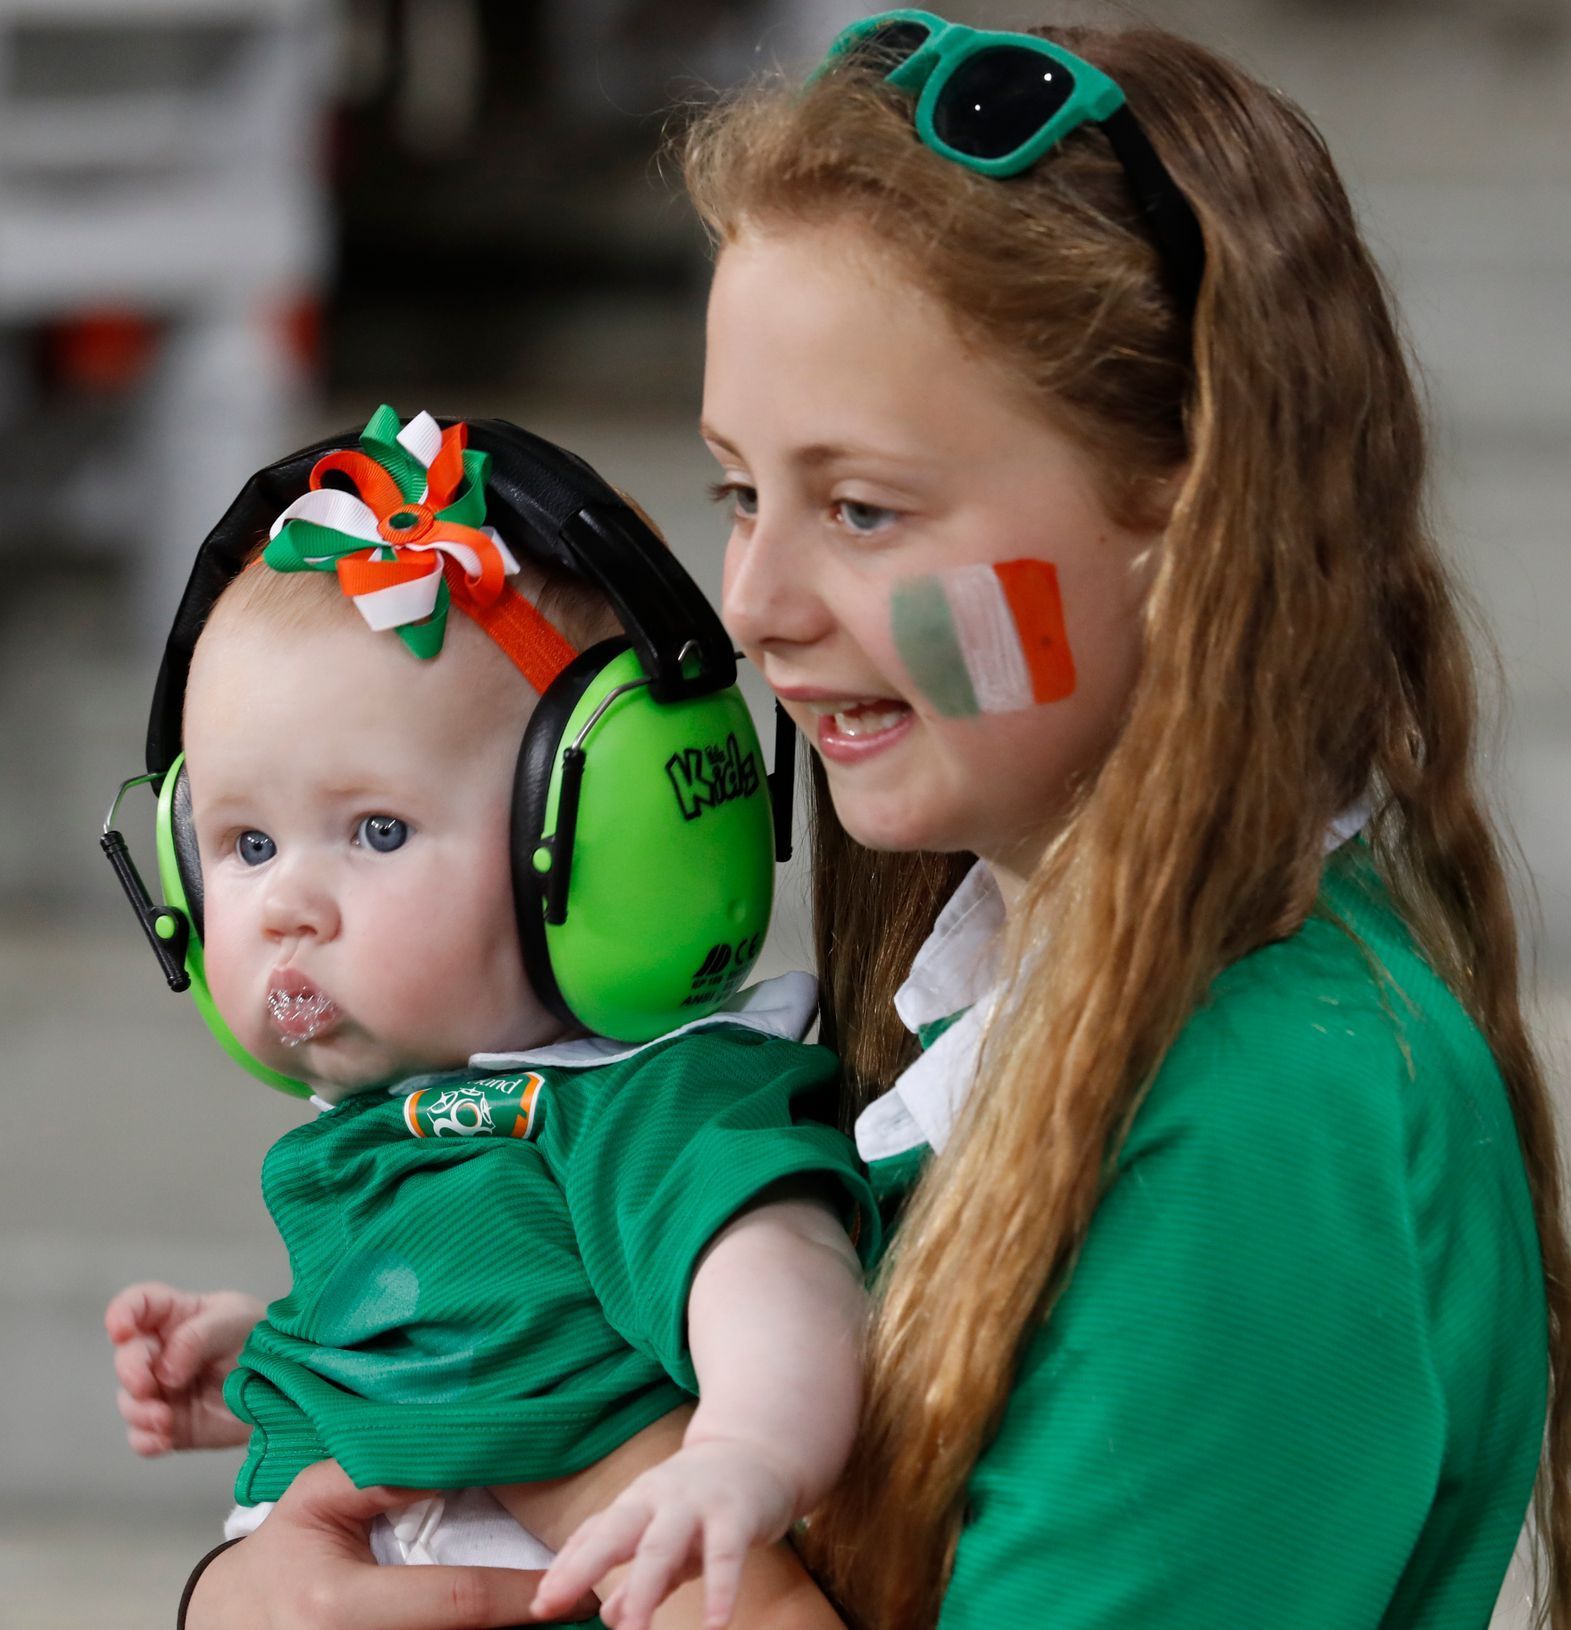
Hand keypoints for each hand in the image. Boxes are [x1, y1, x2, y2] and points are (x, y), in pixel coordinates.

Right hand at [105, 1280, 262, 1452]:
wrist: (290, 1381)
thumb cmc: (262, 1337)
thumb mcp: (235, 1321)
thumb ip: (197, 1336)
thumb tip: (164, 1370)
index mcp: (177, 1316)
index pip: (138, 1305)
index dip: (122, 1313)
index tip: (120, 1330)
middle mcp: (162, 1353)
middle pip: (128, 1356)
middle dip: (130, 1370)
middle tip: (147, 1385)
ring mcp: (164, 1391)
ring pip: (130, 1401)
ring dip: (139, 1411)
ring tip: (164, 1418)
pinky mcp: (172, 1425)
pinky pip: (143, 1437)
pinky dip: (146, 1439)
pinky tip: (163, 1439)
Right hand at [187, 1460, 597, 1628]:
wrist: (226, 1625)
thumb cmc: (282, 1555)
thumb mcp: (316, 1498)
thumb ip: (381, 1476)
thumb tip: (455, 1452)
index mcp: (338, 1606)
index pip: (455, 1602)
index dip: (521, 1595)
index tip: (572, 1585)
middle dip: (524, 1627)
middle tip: (582, 1601)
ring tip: (551, 1616)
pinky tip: (507, 1626)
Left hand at [530, 1438, 796, 1629]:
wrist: (759, 1452)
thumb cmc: (703, 1503)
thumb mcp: (665, 1537)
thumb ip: (637, 1577)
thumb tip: (608, 1618)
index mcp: (636, 1503)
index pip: (594, 1534)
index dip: (565, 1567)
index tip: (537, 1603)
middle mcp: (659, 1498)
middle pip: (615, 1532)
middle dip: (582, 1568)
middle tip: (552, 1606)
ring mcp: (697, 1503)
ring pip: (663, 1546)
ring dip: (643, 1590)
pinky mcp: (736, 1514)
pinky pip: (726, 1555)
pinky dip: (720, 1591)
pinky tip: (715, 1626)